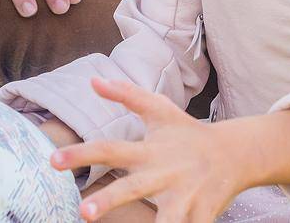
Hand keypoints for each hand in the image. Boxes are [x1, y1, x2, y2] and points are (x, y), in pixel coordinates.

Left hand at [52, 79, 241, 222]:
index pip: (110, 149)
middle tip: (82, 212)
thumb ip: (127, 94)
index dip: (81, 154)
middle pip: (133, 187)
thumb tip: (93, 81)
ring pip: (164, 219)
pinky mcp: (202, 215)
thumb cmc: (189, 134)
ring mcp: (184, 197)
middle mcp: (165, 173)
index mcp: (150, 150)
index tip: (53, 161)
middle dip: (108, 200)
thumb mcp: (160, 111)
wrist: (236, 153)